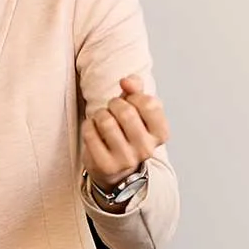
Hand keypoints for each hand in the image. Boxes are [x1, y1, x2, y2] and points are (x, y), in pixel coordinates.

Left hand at [83, 75, 169, 189]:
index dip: (134, 96)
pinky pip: (90, 132)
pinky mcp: (106, 166)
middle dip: (114, 104)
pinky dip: (88, 126)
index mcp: (160, 134)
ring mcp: (126, 160)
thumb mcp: (137, 108)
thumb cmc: (127, 132)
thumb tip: (126, 81)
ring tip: (102, 121)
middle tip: (112, 111)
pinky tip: (94, 131)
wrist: (116, 167)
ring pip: (106, 120)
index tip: (131, 102)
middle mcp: (147, 149)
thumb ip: (136, 88)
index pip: (149, 103)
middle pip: (126, 111)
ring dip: (99, 114)